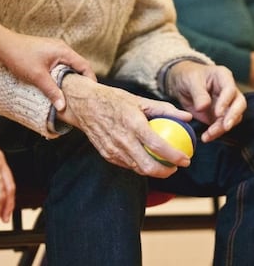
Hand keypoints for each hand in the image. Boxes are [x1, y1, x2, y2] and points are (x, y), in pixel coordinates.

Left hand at [0, 33, 96, 110]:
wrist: (3, 45)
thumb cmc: (20, 57)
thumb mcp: (38, 77)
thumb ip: (52, 91)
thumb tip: (62, 107)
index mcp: (64, 51)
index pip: (84, 66)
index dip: (90, 80)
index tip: (91, 94)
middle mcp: (61, 48)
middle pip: (78, 66)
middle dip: (81, 81)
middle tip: (82, 96)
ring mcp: (54, 49)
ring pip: (68, 66)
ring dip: (70, 78)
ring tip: (71, 93)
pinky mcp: (47, 52)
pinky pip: (60, 64)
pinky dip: (62, 74)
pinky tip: (57, 85)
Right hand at [58, 75, 192, 177]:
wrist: (84, 105)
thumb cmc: (113, 100)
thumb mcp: (139, 100)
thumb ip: (164, 109)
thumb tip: (187, 117)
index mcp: (133, 124)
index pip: (158, 146)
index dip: (175, 156)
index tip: (186, 159)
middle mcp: (122, 139)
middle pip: (148, 166)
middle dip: (166, 172)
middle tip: (175, 167)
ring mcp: (113, 149)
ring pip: (137, 169)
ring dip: (153, 171)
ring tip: (163, 165)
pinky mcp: (106, 154)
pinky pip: (126, 164)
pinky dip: (138, 165)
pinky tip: (145, 159)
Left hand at [166, 61, 246, 141]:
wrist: (181, 83)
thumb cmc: (188, 77)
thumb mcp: (190, 81)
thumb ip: (198, 94)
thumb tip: (203, 107)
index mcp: (223, 77)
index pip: (230, 90)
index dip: (226, 102)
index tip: (217, 113)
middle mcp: (228, 91)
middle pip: (239, 104)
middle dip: (232, 117)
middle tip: (225, 127)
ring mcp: (225, 104)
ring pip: (232, 118)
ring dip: (222, 128)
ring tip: (209, 134)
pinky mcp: (219, 115)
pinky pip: (221, 125)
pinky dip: (215, 133)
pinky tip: (207, 137)